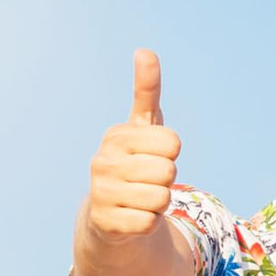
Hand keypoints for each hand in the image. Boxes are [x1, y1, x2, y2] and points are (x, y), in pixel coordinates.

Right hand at [85, 49, 182, 242]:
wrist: (109, 216)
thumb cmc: (134, 165)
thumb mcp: (142, 129)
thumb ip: (147, 93)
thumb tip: (145, 51)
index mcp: (117, 136)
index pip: (173, 143)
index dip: (171, 154)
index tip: (153, 158)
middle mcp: (103, 161)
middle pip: (169, 171)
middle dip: (166, 181)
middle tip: (148, 182)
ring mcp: (102, 192)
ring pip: (162, 198)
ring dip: (159, 204)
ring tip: (141, 199)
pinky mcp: (106, 222)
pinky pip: (150, 223)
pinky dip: (149, 223)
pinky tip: (134, 217)